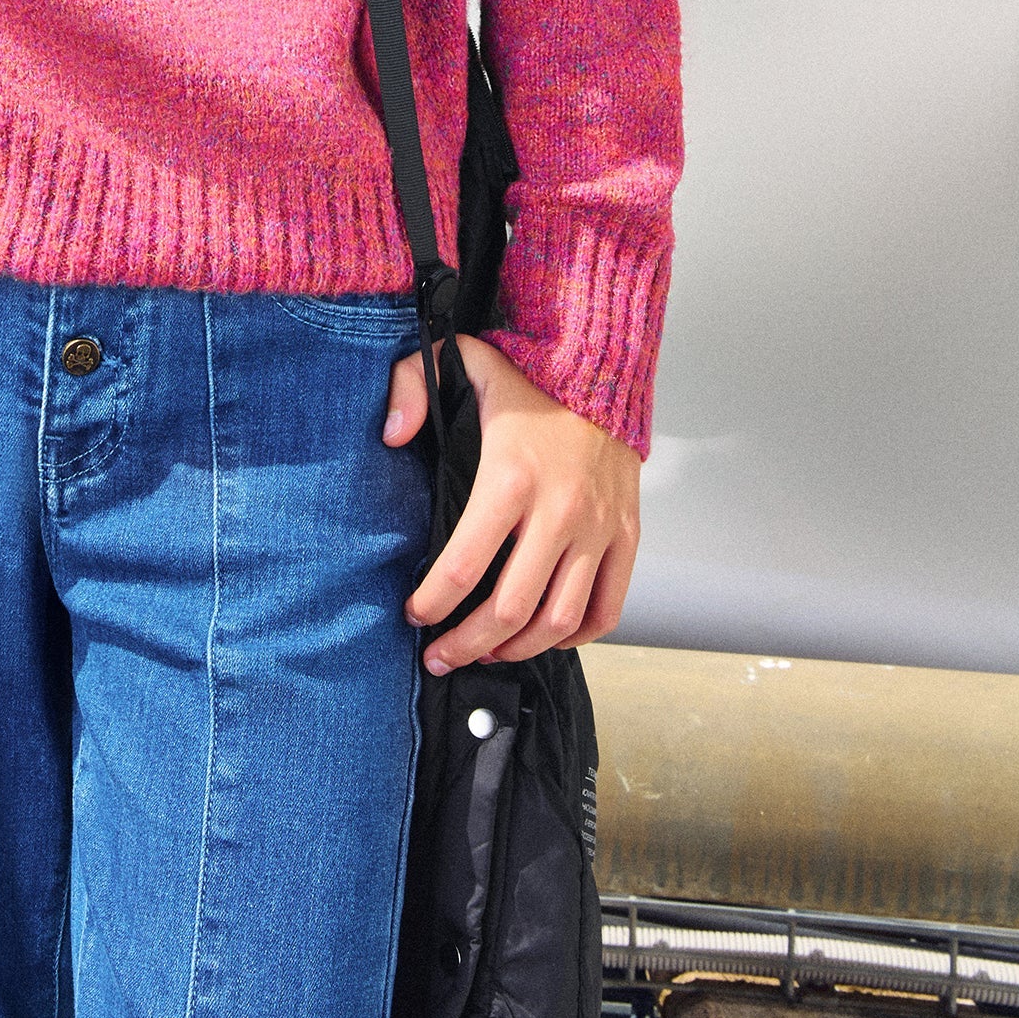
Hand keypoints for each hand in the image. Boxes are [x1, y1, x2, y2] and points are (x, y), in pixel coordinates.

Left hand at [382, 334, 639, 672]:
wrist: (607, 369)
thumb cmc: (530, 378)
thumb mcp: (463, 361)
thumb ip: (412, 385)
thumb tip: (390, 436)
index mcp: (511, 477)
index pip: (464, 565)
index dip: (433, 603)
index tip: (413, 616)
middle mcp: (560, 511)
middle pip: (510, 609)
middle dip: (467, 643)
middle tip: (439, 656)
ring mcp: (599, 529)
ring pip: (559, 620)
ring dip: (518, 649)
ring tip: (485, 653)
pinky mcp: (628, 536)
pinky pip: (606, 608)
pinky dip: (575, 636)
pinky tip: (543, 637)